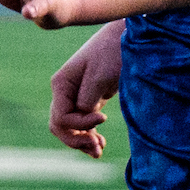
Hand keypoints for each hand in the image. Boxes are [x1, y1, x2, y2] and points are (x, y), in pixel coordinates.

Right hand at [47, 22, 125, 157]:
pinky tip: (101, 144)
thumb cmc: (113, 52)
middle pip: (60, 127)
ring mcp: (76, 97)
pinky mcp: (90, 101)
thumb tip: (82, 118)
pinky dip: (89, 135)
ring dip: (83, 141)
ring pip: (71, 129)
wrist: (129, 38)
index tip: (103, 119)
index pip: (61, 118)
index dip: (80, 125)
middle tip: (98, 146)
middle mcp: (64, 92)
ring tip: (99, 150)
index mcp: (61, 84)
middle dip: (77, 139)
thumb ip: (87, 100)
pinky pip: (83, 124)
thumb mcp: (100, 76)